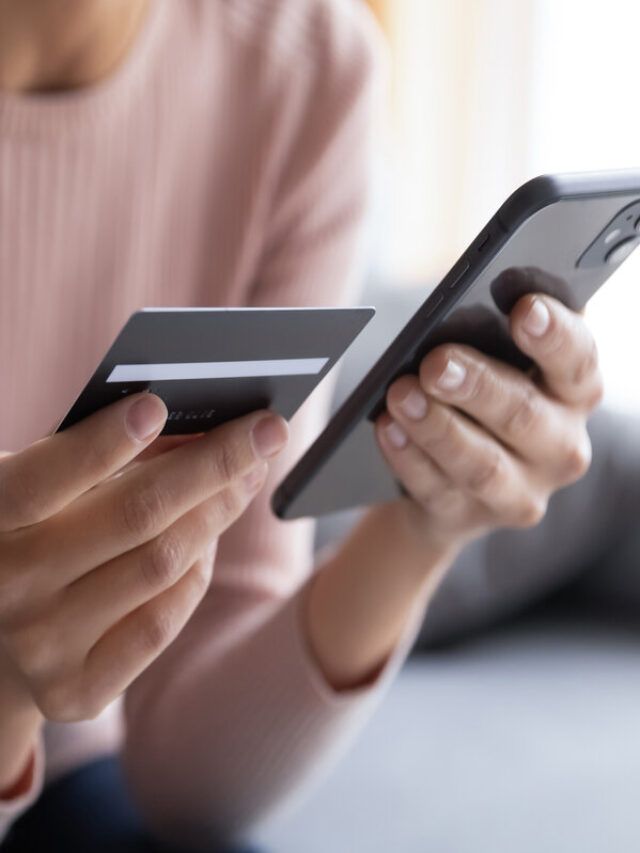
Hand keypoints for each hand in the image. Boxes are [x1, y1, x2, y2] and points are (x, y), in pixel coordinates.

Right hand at [0, 394, 287, 725]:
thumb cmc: (25, 531)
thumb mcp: (34, 482)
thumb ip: (92, 455)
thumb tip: (193, 428)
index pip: (45, 479)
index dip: (102, 443)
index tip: (156, 407)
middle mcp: (9, 587)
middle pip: (136, 518)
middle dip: (214, 465)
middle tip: (267, 432)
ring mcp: (42, 645)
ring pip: (163, 565)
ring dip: (218, 511)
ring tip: (247, 475)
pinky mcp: (75, 688)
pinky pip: (163, 622)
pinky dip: (197, 571)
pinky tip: (210, 538)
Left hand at [376, 293, 602, 551]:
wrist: (451, 476)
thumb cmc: (480, 395)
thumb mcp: (498, 360)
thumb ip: (495, 331)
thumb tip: (467, 299)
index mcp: (574, 392)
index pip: (578, 360)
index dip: (555, 335)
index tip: (524, 309)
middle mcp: (560, 446)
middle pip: (525, 414)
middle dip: (478, 386)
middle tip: (436, 362)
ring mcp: (520, 490)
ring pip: (481, 464)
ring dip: (437, 428)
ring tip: (400, 395)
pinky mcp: (472, 518)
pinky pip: (437, 490)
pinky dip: (409, 458)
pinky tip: (387, 429)